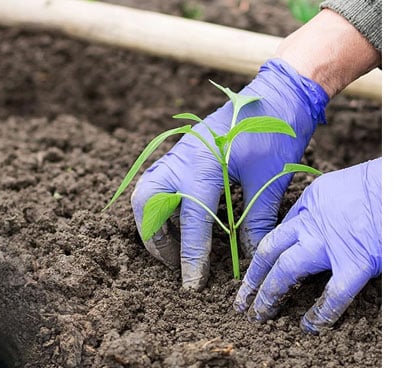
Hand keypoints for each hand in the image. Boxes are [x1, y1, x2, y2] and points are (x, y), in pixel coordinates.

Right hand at [130, 58, 327, 289]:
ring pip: (146, 191)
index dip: (192, 256)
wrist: (277, 93)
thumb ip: (256, 220)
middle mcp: (181, 159)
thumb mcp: (269, 180)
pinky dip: (160, 206)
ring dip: (152, 221)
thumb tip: (249, 256)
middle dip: (154, 238)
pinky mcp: (182, 153)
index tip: (192, 283)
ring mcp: (178, 153)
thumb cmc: (276, 132)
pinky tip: (178, 220)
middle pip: (147, 203)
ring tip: (171, 246)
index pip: (191, 220)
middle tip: (174, 262)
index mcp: (203, 165)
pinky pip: (157, 183)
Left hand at [233, 158, 381, 333]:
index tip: (256, 271)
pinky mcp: (355, 264)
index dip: (264, 256)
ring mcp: (329, 246)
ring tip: (259, 314)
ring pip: (286, 272)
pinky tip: (309, 326)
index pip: (278, 233)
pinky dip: (320, 314)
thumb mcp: (337, 188)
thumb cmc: (377, 184)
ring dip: (269, 294)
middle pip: (269, 252)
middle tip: (241, 300)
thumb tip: (315, 226)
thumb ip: (320, 209)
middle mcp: (311, 224)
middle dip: (253, 278)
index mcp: (308, 203)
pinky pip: (333, 295)